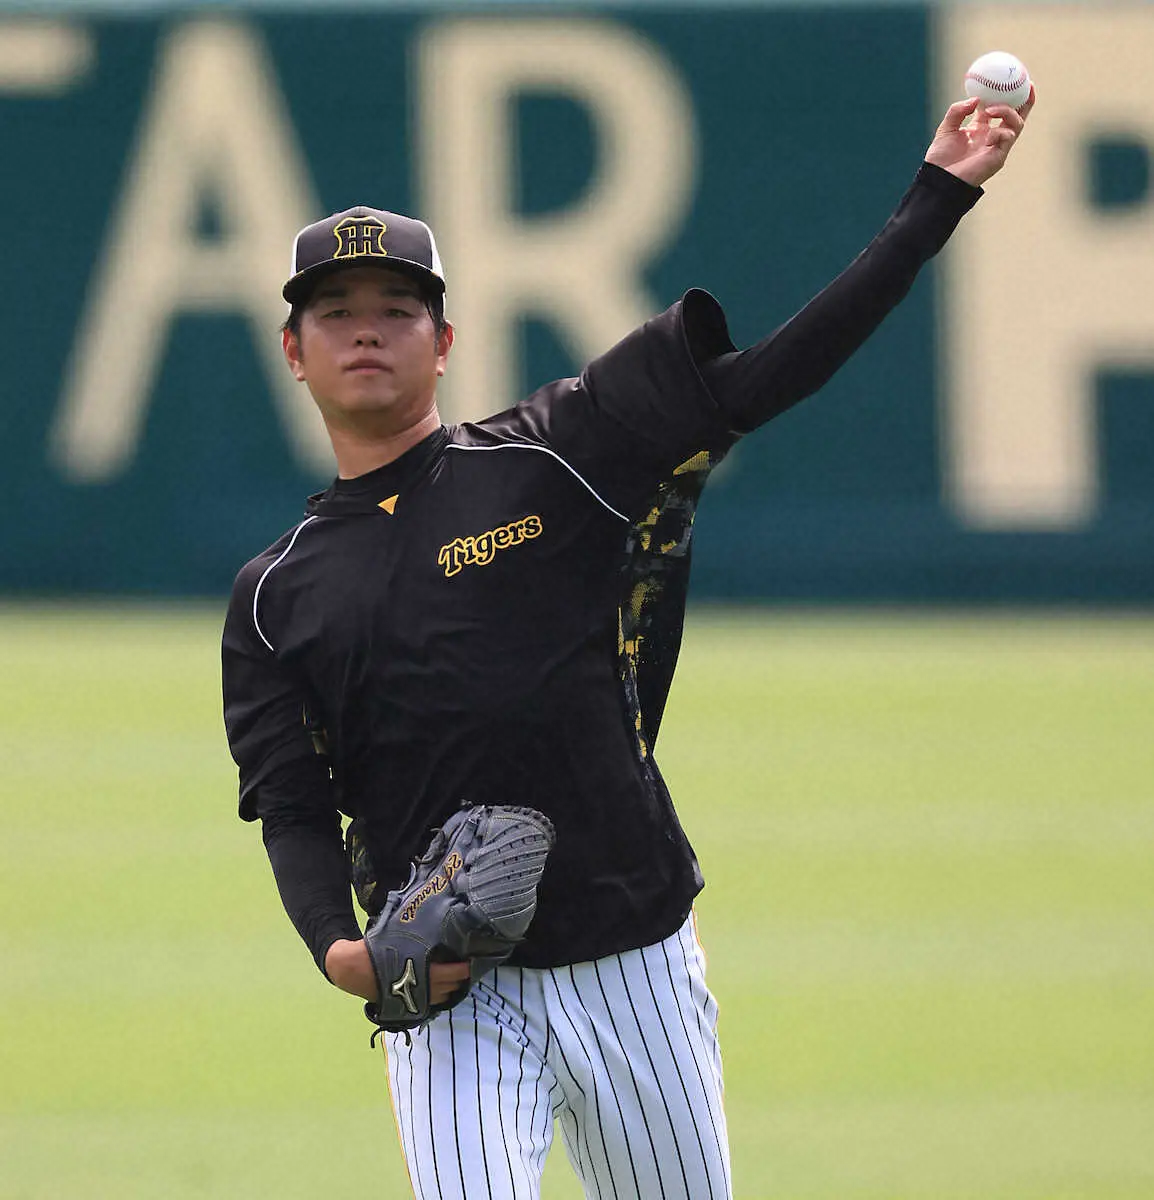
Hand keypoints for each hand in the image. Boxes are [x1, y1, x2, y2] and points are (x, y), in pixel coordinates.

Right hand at [325, 938, 470, 1004]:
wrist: (355, 969)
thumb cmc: (379, 947)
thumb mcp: (400, 932)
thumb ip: (419, 928)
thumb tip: (431, 907)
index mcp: (424, 970)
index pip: (454, 973)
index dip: (464, 968)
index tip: (471, 959)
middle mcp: (424, 987)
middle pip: (451, 986)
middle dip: (460, 978)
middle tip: (467, 968)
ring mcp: (416, 1000)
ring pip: (442, 997)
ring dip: (451, 988)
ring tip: (457, 978)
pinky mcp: (408, 1006)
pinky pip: (430, 1004)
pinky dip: (439, 997)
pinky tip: (441, 988)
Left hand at [924, 86, 1035, 187]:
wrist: (939, 179)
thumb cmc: (941, 158)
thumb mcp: (946, 128)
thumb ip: (958, 111)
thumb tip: (975, 99)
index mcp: (980, 128)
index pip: (998, 108)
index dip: (1006, 94)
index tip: (1009, 78)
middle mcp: (992, 136)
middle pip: (1016, 115)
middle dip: (1026, 99)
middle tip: (1028, 84)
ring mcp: (997, 146)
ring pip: (1016, 123)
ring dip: (1007, 112)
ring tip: (991, 109)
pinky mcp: (999, 157)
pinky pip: (1008, 138)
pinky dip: (1000, 131)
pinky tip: (988, 135)